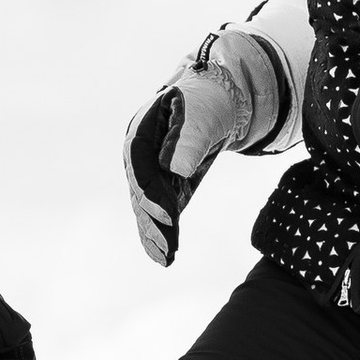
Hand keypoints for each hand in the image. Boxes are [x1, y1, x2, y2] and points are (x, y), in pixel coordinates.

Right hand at [124, 28, 284, 267]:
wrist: (219, 100)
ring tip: (166, 259)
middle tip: (168, 247)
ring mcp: (149, 171)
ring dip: (155, 234)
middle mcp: (139, 154)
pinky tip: (163, 258)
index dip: (150, 192)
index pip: (140, 165)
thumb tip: (174, 169)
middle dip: (152, 221)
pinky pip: (158, 213)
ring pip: (147, 207)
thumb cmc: (209, 101)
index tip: (167, 216)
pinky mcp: (164, 186)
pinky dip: (161, 234)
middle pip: (141, 191)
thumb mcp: (203, 114)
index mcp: (142, 130)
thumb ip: (188, 140)